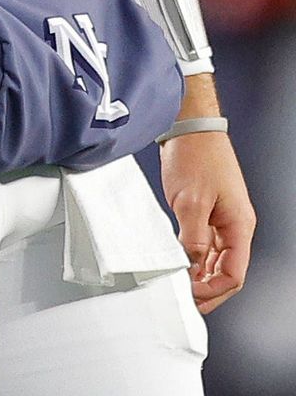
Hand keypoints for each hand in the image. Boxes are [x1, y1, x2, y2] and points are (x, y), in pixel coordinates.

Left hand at [161, 130, 255, 313]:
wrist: (188, 123)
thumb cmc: (195, 154)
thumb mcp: (191, 202)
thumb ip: (193, 239)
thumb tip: (192, 266)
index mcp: (239, 225)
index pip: (234, 274)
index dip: (213, 290)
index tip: (192, 296)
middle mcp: (235, 223)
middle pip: (228, 269)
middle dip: (208, 286)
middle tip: (186, 296)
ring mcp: (222, 215)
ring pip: (217, 256)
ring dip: (201, 271)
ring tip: (181, 282)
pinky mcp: (208, 207)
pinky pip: (206, 240)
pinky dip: (195, 253)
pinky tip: (181, 258)